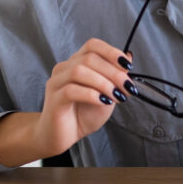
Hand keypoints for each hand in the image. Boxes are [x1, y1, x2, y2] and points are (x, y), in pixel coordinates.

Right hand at [33, 38, 134, 155]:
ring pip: (79, 71)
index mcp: (77, 63)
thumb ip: (115, 75)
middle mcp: (64, 69)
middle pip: (89, 58)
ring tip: (116, 96)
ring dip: (103, 83)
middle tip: (126, 87)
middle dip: (113, 72)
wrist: (66, 138)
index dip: (111, 52)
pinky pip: (71, 90)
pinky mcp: (54, 99)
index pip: (92, 45)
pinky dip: (91, 94)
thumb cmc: (84, 115)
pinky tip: (102, 102)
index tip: (127, 66)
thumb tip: (128, 57)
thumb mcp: (107, 93)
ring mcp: (56, 83)